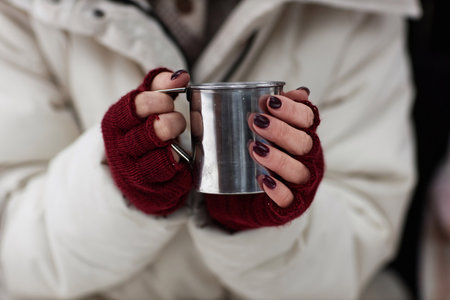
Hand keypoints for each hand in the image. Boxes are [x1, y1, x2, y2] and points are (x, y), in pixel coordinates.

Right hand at [101, 68, 192, 214]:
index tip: (169, 99)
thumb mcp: (145, 106)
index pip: (129, 110)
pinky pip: (172, 179)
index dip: (152, 102)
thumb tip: (180, 76)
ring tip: (178, 141)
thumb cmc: (142, 131)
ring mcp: (135, 173)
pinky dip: (181, 168)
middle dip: (167, 125)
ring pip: (158, 161)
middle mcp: (120, 149)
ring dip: (175, 148)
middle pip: (145, 136)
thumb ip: (159, 87)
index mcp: (116, 123)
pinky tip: (183, 160)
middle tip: (178, 121)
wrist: (135, 173)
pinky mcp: (152, 191)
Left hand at [248, 88, 314, 206]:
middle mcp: (310, 159)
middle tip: (256, 121)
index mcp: (306, 136)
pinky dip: (277, 189)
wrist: (253, 194)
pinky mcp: (292, 204)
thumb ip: (280, 111)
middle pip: (304, 143)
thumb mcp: (271, 130)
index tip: (269, 102)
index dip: (292, 109)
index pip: (308, 119)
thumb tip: (299, 91)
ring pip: (298, 171)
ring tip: (255, 148)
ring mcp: (302, 183)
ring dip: (277, 158)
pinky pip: (288, 199)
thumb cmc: (266, 154)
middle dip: (281, 131)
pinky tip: (262, 179)